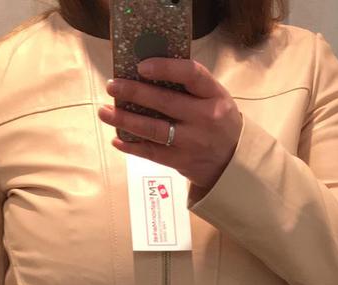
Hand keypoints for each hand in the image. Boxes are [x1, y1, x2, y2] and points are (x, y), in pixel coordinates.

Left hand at [98, 56, 242, 191]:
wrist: (233, 164)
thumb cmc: (218, 123)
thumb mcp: (215, 99)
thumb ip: (190, 87)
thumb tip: (149, 72)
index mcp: (214, 96)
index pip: (191, 74)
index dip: (165, 68)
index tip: (141, 66)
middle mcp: (204, 118)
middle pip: (165, 102)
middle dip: (134, 92)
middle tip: (112, 86)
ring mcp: (192, 143)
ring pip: (153, 130)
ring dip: (125, 120)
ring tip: (104, 112)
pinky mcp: (181, 162)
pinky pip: (151, 153)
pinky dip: (132, 146)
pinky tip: (117, 139)